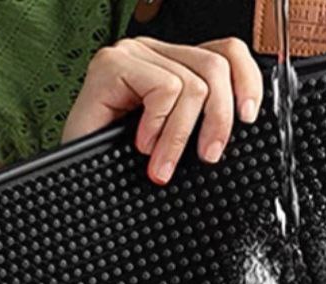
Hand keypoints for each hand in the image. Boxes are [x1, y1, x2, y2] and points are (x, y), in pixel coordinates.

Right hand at [61, 36, 263, 184]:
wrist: (77, 188)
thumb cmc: (123, 171)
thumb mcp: (179, 145)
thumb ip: (206, 123)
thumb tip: (246, 119)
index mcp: (175, 67)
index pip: (228, 53)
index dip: (247, 82)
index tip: (248, 120)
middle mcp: (154, 54)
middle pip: (217, 67)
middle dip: (219, 120)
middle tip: (206, 157)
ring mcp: (131, 55)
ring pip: (193, 84)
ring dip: (181, 137)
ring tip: (162, 165)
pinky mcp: (111, 65)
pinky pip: (164, 89)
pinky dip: (158, 126)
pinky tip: (141, 145)